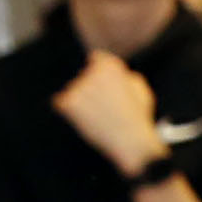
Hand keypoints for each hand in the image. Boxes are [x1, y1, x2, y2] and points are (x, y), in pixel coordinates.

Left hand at [54, 52, 167, 179]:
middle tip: (104, 108)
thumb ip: (126, 77)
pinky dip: (67, 110)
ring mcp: (79, 87)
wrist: (130, 141)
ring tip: (98, 118)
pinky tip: (82, 119)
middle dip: (90, 90)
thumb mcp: (141, 90)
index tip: (102, 87)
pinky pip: (60, 102)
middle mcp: (93, 72)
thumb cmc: (138, 118)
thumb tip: (119, 74)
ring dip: (81, 102)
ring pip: (74, 91)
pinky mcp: (69, 103)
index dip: (98, 73)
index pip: (95, 59)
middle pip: (84, 77)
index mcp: (110, 65)